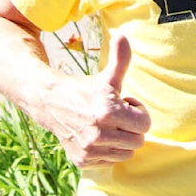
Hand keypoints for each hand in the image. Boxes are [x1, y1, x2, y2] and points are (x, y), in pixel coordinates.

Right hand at [39, 33, 151, 168]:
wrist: (50, 103)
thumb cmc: (85, 88)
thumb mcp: (106, 76)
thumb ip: (121, 57)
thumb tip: (123, 34)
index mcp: (108, 112)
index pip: (145, 124)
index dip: (138, 112)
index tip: (125, 104)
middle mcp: (99, 134)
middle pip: (138, 141)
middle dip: (132, 127)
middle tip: (117, 115)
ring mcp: (90, 150)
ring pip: (126, 154)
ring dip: (121, 140)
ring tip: (107, 125)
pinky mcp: (83, 160)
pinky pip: (111, 162)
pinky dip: (108, 151)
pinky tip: (98, 136)